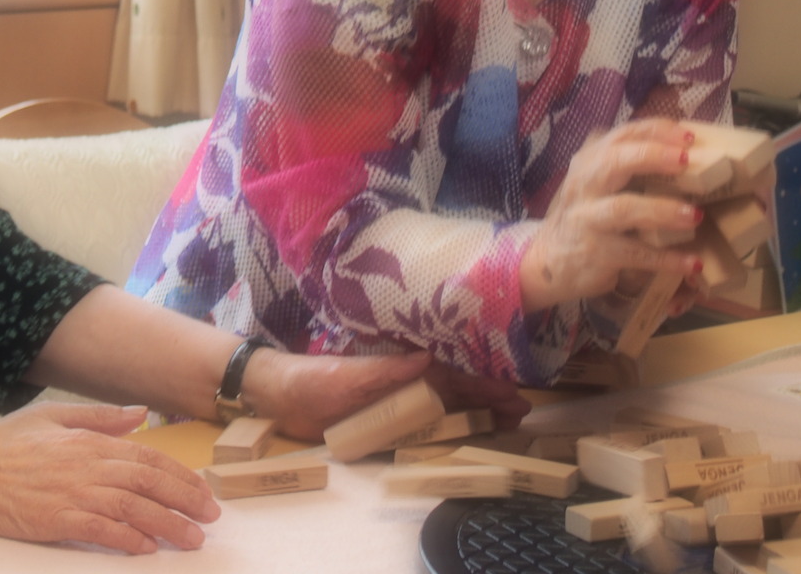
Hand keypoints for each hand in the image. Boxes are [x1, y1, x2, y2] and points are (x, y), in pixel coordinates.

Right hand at [0, 402, 219, 554]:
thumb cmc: (6, 443)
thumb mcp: (55, 416)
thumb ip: (101, 417)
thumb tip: (140, 413)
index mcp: (89, 441)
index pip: (147, 458)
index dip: (180, 476)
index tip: (202, 492)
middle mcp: (87, 465)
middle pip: (148, 483)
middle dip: (185, 500)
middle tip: (211, 518)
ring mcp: (72, 493)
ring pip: (131, 508)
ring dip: (166, 525)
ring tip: (192, 539)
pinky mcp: (56, 520)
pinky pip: (100, 530)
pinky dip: (126, 539)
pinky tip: (146, 548)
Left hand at [241, 347, 531, 438]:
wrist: (280, 397)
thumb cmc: (314, 379)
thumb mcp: (351, 374)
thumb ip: (388, 370)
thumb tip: (428, 358)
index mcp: (401, 369)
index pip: (453, 378)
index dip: (484, 386)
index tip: (513, 395)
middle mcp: (404, 386)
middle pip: (457, 395)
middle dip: (489, 402)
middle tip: (520, 415)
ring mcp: (395, 408)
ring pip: (445, 413)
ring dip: (475, 418)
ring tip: (506, 427)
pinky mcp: (383, 427)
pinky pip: (422, 432)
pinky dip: (447, 434)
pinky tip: (466, 441)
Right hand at [520, 119, 702, 312]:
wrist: (548, 261)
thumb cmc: (583, 216)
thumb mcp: (592, 183)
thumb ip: (617, 160)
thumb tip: (668, 142)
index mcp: (588, 163)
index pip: (621, 136)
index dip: (655, 132)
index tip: (688, 136)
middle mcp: (584, 186)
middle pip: (614, 162)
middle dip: (652, 157)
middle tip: (686, 160)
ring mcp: (588, 220)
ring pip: (623, 208)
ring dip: (662, 209)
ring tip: (695, 215)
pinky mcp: (595, 253)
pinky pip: (635, 254)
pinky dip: (666, 259)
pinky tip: (693, 263)